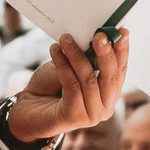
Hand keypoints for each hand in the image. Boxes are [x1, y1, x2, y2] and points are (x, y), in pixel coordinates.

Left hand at [7, 32, 129, 145]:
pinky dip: (63, 65)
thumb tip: (97, 37)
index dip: (122, 51)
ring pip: (89, 79)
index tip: (122, 32)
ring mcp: (91, 115)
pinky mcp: (74, 117)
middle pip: (110, 77)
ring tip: (65, 38)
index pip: (120, 71)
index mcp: (109, 93)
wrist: (28, 109)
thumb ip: (87, 58)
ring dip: (77, 55)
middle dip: (106, 53)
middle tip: (100, 35)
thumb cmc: (51, 86)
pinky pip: (72, 85)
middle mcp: (105, 107)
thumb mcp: (71, 67)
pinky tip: (55, 50)